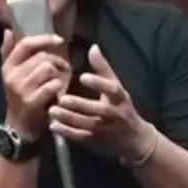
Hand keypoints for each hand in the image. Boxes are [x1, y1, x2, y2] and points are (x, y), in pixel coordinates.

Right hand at [1, 30, 70, 138]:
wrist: (20, 127)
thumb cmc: (21, 98)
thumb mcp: (13, 75)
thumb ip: (10, 53)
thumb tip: (8, 30)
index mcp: (8, 66)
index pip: (25, 44)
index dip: (44, 39)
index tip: (59, 40)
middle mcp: (12, 76)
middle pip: (41, 57)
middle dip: (57, 60)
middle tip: (64, 67)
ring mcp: (21, 89)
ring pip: (48, 69)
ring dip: (59, 74)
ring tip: (60, 80)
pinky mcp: (31, 101)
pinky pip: (52, 85)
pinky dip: (58, 87)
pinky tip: (57, 93)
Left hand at [48, 44, 149, 159]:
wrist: (134, 140)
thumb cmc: (122, 108)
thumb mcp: (117, 88)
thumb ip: (104, 69)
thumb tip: (93, 47)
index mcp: (120, 98)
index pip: (112, 89)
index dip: (99, 83)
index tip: (83, 77)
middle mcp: (114, 114)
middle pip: (99, 110)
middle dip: (80, 105)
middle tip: (62, 98)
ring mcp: (105, 129)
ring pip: (87, 125)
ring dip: (69, 119)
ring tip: (52, 111)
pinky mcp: (97, 141)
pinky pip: (81, 138)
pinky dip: (67, 133)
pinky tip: (53, 126)